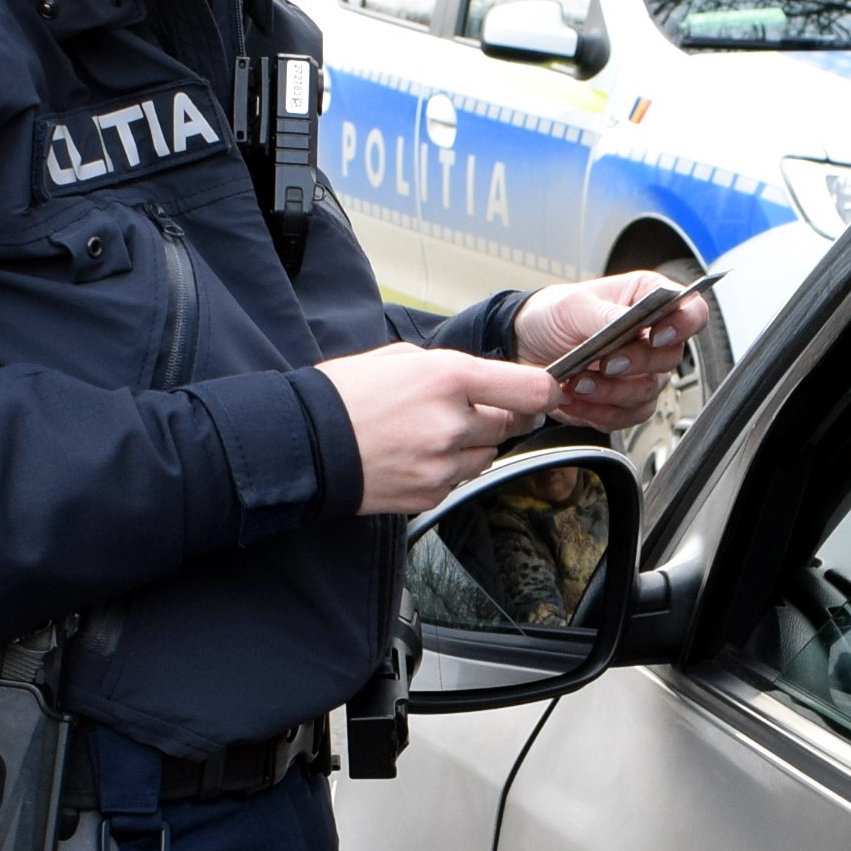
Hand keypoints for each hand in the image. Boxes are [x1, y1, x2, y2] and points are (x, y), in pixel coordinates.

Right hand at [315, 342, 560, 515]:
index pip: (529, 389)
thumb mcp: (401, 357)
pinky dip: (448, 468)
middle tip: (463, 408)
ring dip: (472, 443)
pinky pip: (460, 478)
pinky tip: (415, 454)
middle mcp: (452, 423)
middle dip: (497, 414)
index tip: (546, 392)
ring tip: (428, 432)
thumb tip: (490, 381)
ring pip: (488, 453)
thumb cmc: (345, 394)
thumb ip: (453, 368)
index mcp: (448, 377)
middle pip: (510, 423)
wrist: (305, 444)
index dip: (545, 391)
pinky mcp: (432, 493)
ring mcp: (443, 464)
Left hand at [515, 272, 713, 431]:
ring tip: (578, 383)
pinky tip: (574, 398)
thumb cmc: (553, 314)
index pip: (691, 312)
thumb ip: (605, 314)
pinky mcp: (623, 402)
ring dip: (611, 392)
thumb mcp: (573, 304)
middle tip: (606, 363)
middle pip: (670, 358)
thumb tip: (628, 322)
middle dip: (635, 365)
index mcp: (648, 301)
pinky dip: (598, 412)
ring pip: (646, 393)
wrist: (524, 347)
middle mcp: (652, 338)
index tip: (657, 334)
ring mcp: (641, 373)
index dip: (683, 325)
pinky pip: (625, 417)